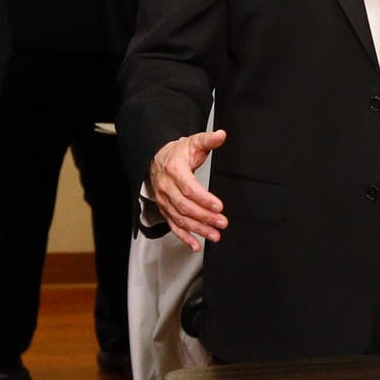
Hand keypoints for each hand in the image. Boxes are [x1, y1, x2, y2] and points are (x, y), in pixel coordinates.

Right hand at [150, 130, 226, 251]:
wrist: (157, 159)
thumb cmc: (177, 153)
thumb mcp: (193, 142)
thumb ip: (208, 140)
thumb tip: (221, 135)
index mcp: (174, 170)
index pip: (189, 187)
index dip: (204, 198)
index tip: (219, 206)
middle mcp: (167, 188)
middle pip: (185, 206)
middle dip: (205, 216)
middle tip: (222, 222)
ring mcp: (165, 201)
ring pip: (180, 218)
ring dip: (198, 229)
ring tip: (214, 235)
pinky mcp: (165, 210)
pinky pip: (173, 226)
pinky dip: (184, 237)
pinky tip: (196, 244)